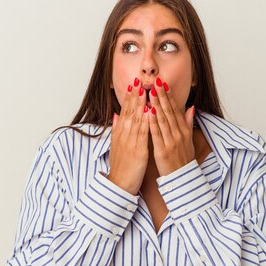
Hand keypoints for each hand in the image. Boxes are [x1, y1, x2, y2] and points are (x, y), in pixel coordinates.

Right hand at [107, 78, 149, 194]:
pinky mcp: (137, 151)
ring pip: (135, 120)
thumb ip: (117, 129)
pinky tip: (149, 112)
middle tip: (138, 80)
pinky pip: (142, 134)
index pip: (125, 112)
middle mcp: (124, 136)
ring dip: (140, 104)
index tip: (133, 84)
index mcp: (120, 134)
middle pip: (129, 112)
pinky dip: (145, 122)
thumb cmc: (121, 166)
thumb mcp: (116, 146)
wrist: (119, 184)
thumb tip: (116, 115)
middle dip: (134, 96)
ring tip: (144, 90)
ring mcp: (130, 142)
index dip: (129, 97)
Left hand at [147, 78, 194, 176]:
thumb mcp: (189, 140)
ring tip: (150, 91)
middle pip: (168, 111)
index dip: (169, 96)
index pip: (175, 109)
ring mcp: (171, 142)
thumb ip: (188, 123)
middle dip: (162, 96)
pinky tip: (148, 112)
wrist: (182, 179)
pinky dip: (152, 122)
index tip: (163, 84)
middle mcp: (178, 134)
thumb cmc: (183, 159)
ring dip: (156, 104)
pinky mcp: (162, 150)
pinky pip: (156, 134)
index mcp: (183, 130)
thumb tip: (191, 107)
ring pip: (162, 120)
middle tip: (155, 81)